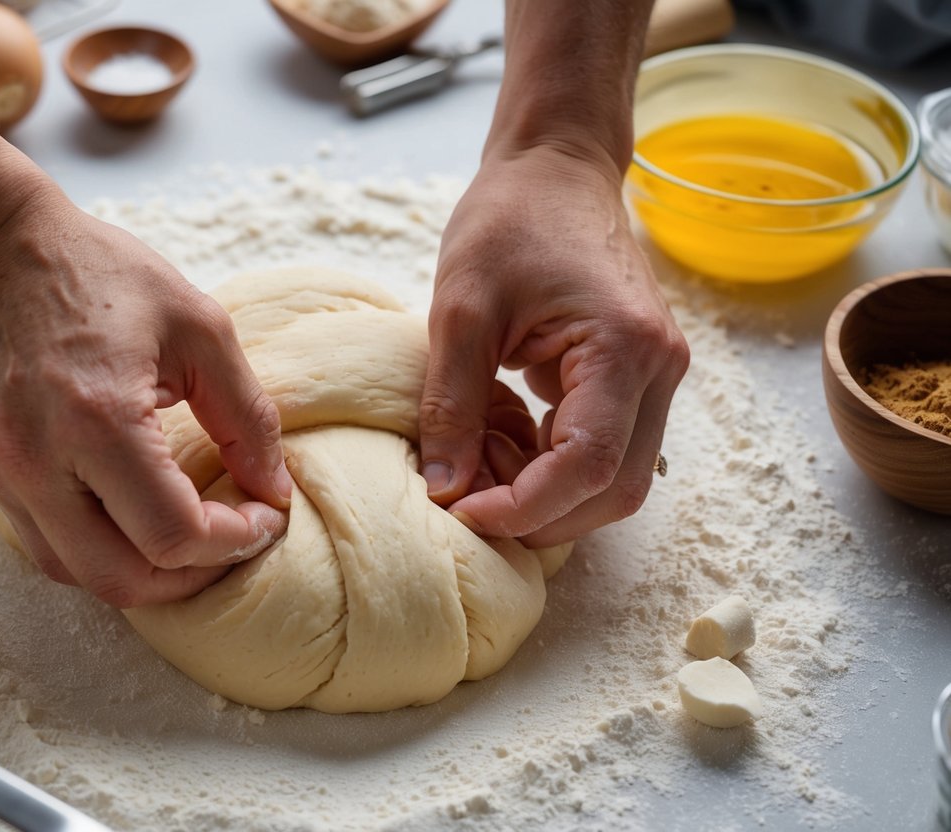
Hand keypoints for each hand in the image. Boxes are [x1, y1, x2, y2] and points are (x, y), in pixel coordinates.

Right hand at [0, 191, 291, 605]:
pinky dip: (100, 548)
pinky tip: (136, 514)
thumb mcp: (200, 327)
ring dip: (145, 571)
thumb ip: (247, 416)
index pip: (174, 535)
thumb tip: (273, 489)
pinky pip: (47, 545)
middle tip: (235, 539)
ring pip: (79, 575)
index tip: (266, 515)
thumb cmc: (99, 273)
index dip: (236, 542)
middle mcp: (34, 461)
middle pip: (124, 580)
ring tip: (191, 533)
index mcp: (96, 419)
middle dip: (194, 575)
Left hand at [418, 146, 689, 546]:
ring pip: (617, 479)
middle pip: (615, 490)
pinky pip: (606, 448)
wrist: (556, 167)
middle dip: (542, 516)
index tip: (462, 513)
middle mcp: (658, 369)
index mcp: (625, 348)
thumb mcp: (462, 309)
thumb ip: (452, 404)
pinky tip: (504, 450)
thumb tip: (444, 489)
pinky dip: (556, 469)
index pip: (588, 466)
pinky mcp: (636, 376)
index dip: (525, 507)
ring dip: (551, 498)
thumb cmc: (511, 218)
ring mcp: (655, 375)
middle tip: (470, 508)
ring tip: (482, 475)